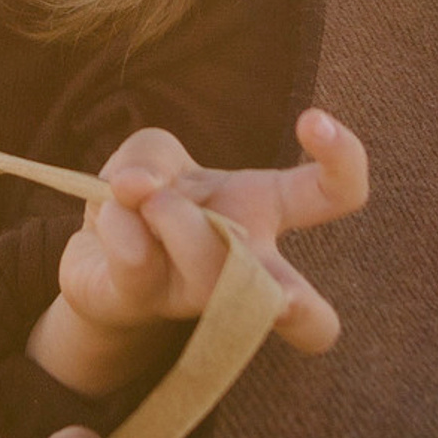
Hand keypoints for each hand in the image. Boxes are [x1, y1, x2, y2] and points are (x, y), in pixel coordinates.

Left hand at [52, 112, 367, 374]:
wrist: (92, 253)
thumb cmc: (146, 198)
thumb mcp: (153, 152)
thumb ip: (154, 155)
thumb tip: (143, 187)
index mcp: (264, 208)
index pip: (334, 194)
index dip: (345, 159)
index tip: (312, 120)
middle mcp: (247, 266)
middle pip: (309, 316)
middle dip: (299, 307)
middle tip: (273, 285)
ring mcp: (197, 297)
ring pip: (213, 272)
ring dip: (175, 217)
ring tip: (149, 201)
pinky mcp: (142, 305)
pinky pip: (138, 261)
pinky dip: (118, 224)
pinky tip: (110, 221)